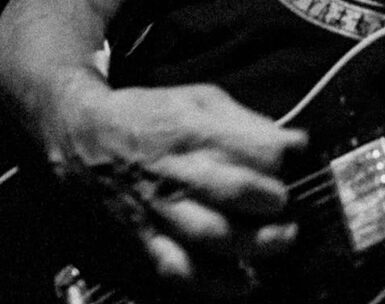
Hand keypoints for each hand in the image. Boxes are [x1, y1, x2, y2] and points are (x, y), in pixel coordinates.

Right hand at [45, 81, 307, 297]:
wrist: (84, 137)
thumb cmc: (152, 114)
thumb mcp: (201, 99)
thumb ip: (249, 122)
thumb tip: (297, 143)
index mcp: (193, 131)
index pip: (250, 148)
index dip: (283, 157)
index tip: (300, 158)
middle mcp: (178, 172)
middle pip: (233, 191)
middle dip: (271, 199)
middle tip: (289, 202)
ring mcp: (161, 209)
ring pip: (210, 234)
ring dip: (253, 242)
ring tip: (283, 239)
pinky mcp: (147, 236)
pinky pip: (178, 267)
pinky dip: (211, 282)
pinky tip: (242, 284)